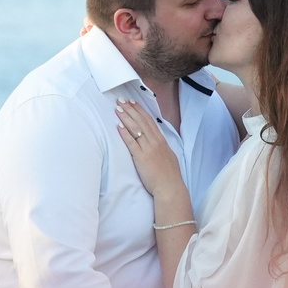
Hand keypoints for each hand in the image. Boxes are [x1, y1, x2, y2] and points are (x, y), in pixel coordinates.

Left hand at [114, 100, 191, 215]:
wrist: (170, 187)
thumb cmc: (169, 175)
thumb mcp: (168, 156)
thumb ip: (161, 146)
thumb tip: (156, 141)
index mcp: (161, 141)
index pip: (149, 121)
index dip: (140, 110)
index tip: (132, 102)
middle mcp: (155, 142)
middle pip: (141, 121)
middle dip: (131, 109)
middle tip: (121, 100)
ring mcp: (148, 149)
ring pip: (136, 129)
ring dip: (126, 117)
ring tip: (118, 108)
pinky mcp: (141, 157)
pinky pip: (131, 143)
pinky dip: (125, 133)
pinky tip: (118, 126)